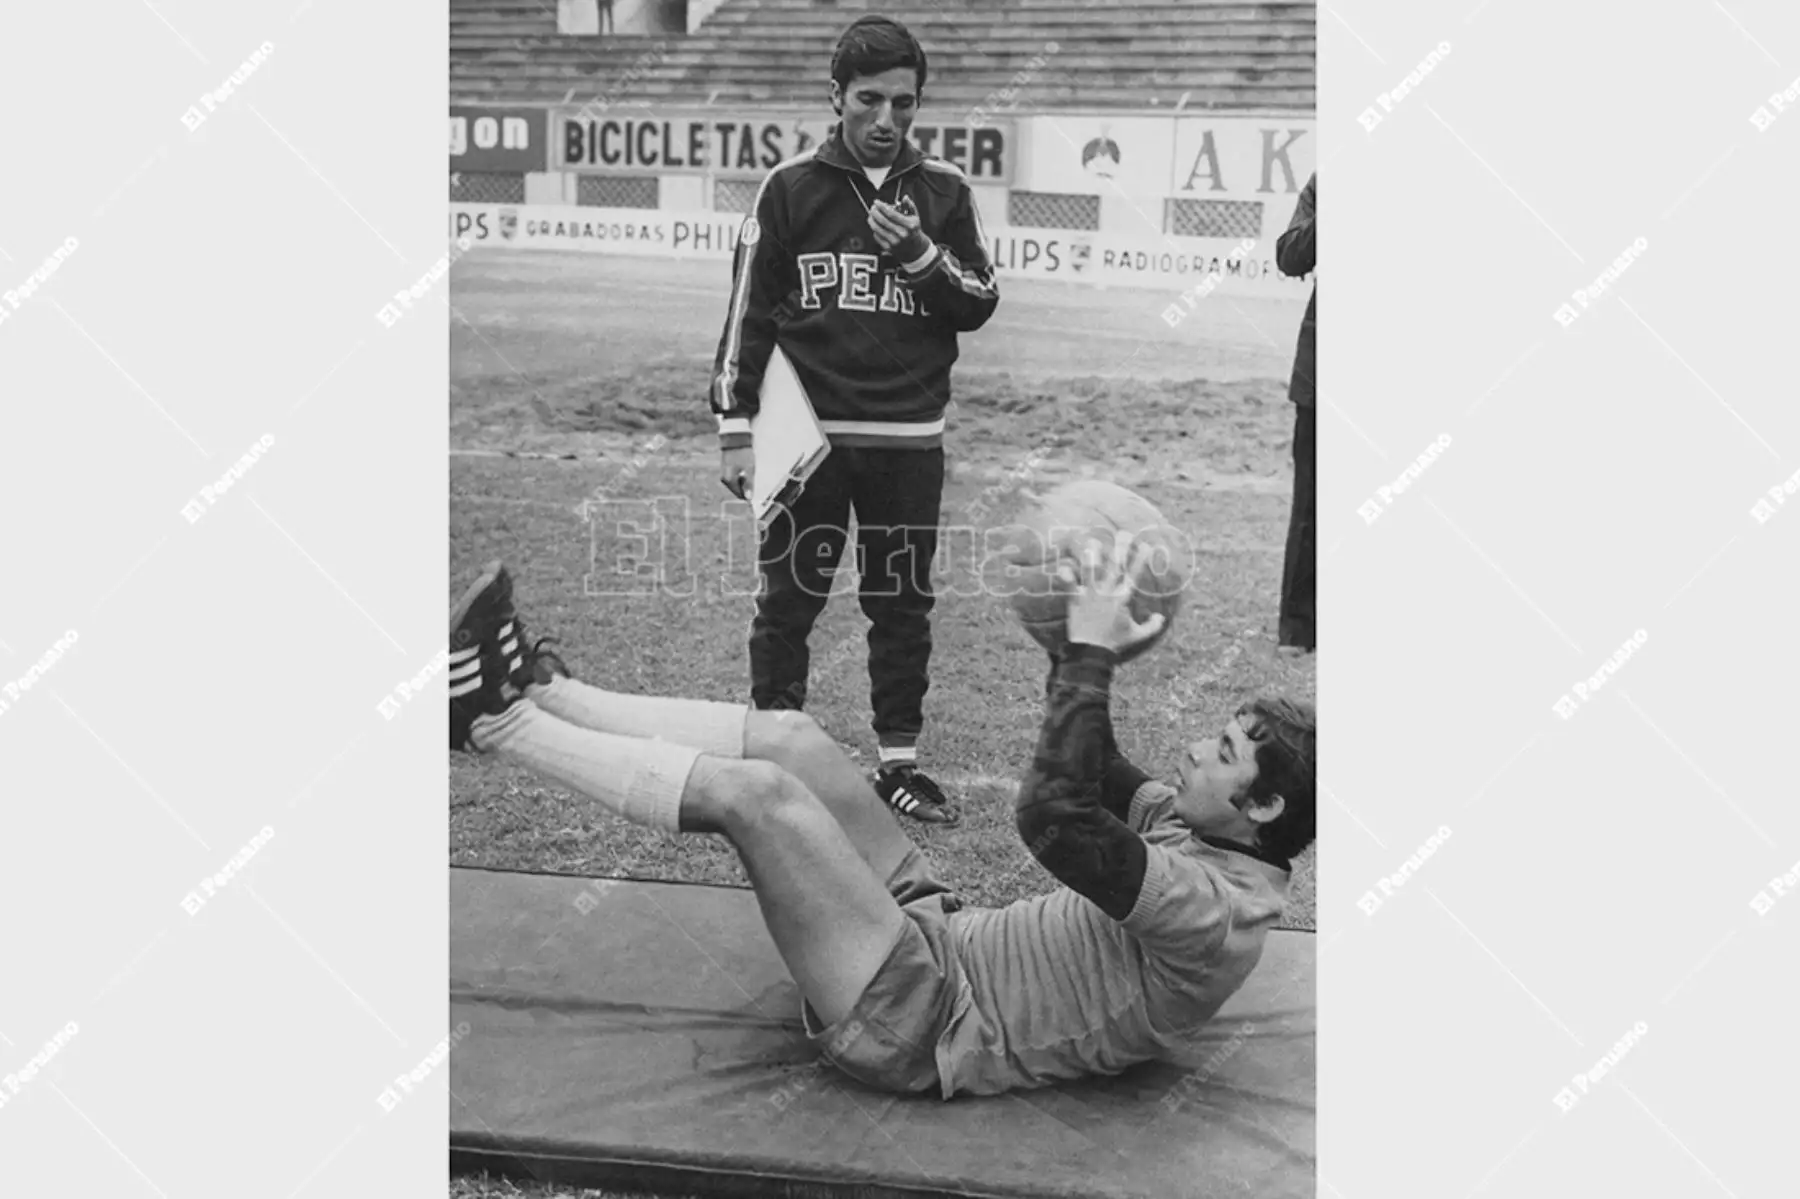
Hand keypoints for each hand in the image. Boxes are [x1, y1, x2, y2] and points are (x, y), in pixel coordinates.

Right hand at [720, 446, 754, 499]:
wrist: (735, 439)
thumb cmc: (743, 454)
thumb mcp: (749, 470)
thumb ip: (748, 485)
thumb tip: (748, 498)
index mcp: (728, 481)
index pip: (740, 495)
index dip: (748, 492)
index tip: (754, 485)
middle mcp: (724, 480)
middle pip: (738, 490)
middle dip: (746, 485)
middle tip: (751, 474)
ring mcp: (724, 474)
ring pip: (737, 483)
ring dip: (744, 480)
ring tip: (747, 469)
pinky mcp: (726, 470)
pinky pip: (735, 477)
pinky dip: (741, 475)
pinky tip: (744, 467)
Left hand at [869, 200, 930, 262]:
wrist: (915, 249)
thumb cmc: (913, 230)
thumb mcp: (915, 217)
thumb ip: (910, 205)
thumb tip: (905, 197)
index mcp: (909, 225)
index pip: (891, 214)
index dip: (881, 206)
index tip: (876, 202)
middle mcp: (902, 234)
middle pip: (883, 221)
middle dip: (874, 212)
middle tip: (872, 207)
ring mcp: (895, 242)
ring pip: (877, 229)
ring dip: (871, 220)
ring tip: (871, 215)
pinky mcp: (888, 248)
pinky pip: (877, 236)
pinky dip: (874, 229)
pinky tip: (876, 225)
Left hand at [1060, 536, 1166, 655]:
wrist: (1091, 654)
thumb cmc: (1113, 644)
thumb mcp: (1136, 636)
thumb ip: (1151, 626)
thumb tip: (1162, 618)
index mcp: (1122, 600)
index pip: (1134, 576)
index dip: (1141, 560)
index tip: (1147, 545)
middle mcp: (1107, 594)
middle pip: (1114, 567)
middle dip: (1121, 549)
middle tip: (1124, 534)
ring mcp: (1090, 596)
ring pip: (1091, 572)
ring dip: (1092, 557)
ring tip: (1091, 542)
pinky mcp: (1075, 601)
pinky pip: (1070, 586)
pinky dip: (1066, 576)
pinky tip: (1063, 565)